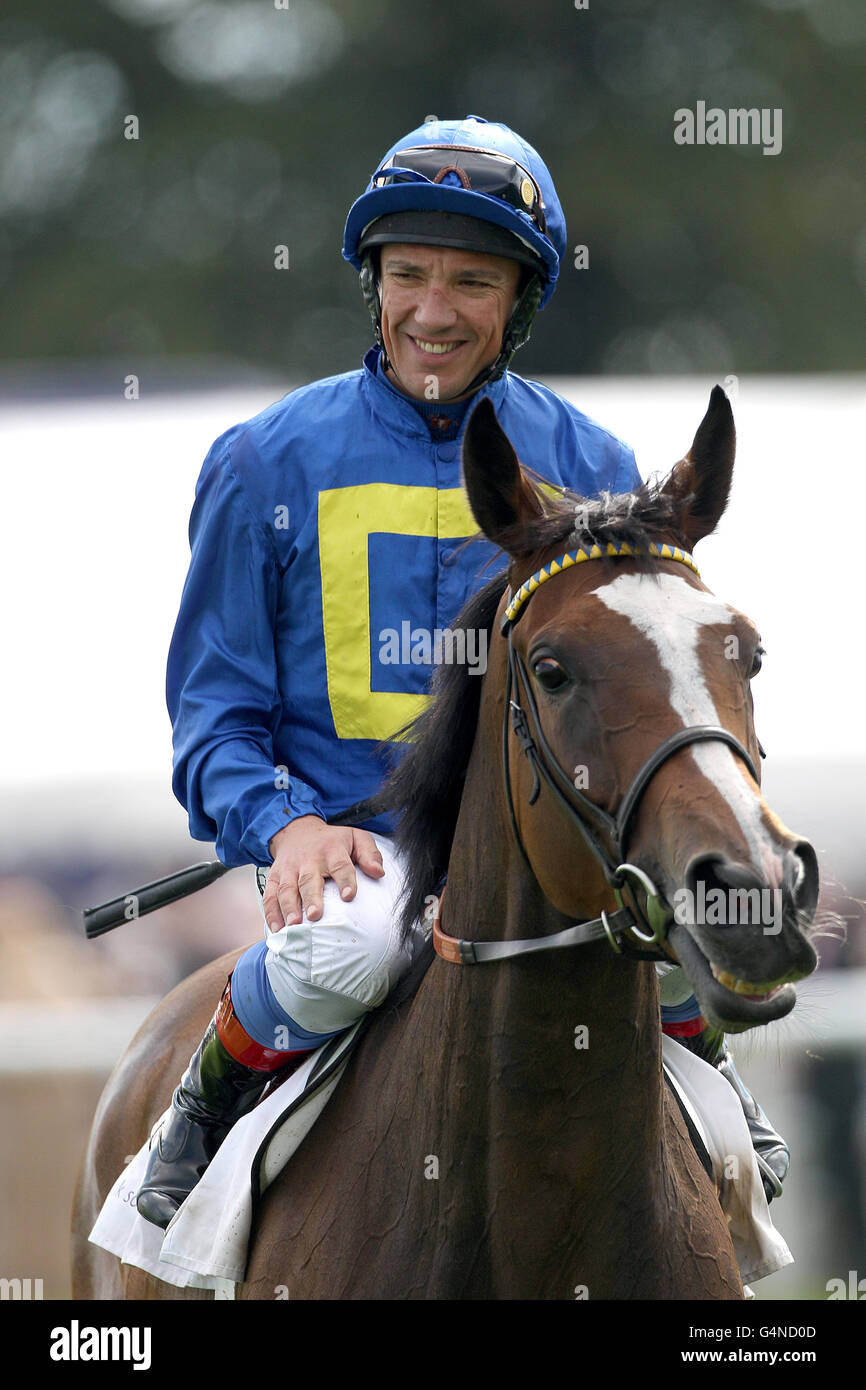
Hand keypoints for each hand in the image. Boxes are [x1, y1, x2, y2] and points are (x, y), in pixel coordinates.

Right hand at [264, 816, 384, 930]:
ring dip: (288, 908)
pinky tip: (276, 929)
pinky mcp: (273, 877)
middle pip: (309, 879)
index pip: (340, 865)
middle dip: (311, 898)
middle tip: (314, 915)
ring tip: (294, 925)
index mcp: (331, 849)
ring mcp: (288, 869)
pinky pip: (269, 895)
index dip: (345, 879)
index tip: (349, 896)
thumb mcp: (355, 838)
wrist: (297, 831)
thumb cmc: (332, 841)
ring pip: (286, 889)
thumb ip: (370, 854)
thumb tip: (379, 873)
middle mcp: (308, 859)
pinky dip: (270, 913)